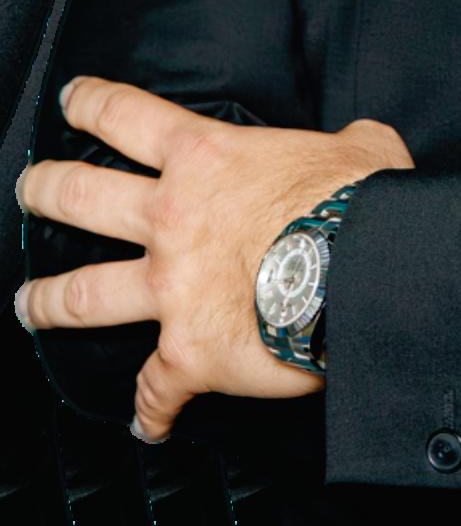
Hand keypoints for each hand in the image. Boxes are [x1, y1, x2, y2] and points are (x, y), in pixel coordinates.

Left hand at [14, 77, 413, 442]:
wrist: (362, 274)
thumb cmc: (360, 202)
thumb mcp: (360, 147)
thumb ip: (345, 142)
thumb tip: (358, 146)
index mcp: (207, 157)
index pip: (128, 116)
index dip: (91, 103)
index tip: (71, 99)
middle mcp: (171, 219)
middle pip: (81, 198)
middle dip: (45, 191)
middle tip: (30, 189)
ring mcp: (169, 289)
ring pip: (84, 293)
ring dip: (48, 299)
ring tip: (27, 302)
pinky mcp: (187, 354)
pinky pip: (154, 391)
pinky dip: (149, 411)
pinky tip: (146, 425)